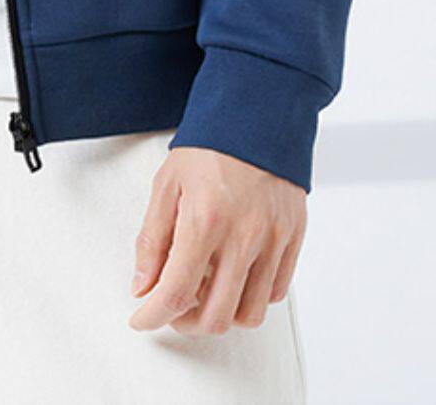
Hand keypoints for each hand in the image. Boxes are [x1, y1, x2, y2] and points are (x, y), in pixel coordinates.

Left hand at [128, 147, 305, 334]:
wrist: (257, 113)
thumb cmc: (209, 146)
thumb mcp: (166, 184)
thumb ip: (152, 240)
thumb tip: (143, 286)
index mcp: (205, 219)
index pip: (176, 292)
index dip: (153, 315)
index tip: (142, 319)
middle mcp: (243, 236)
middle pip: (216, 316)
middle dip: (186, 322)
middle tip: (172, 306)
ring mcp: (273, 240)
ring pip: (249, 313)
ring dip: (221, 314)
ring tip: (205, 289)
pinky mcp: (294, 238)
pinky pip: (275, 293)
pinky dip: (250, 296)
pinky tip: (233, 274)